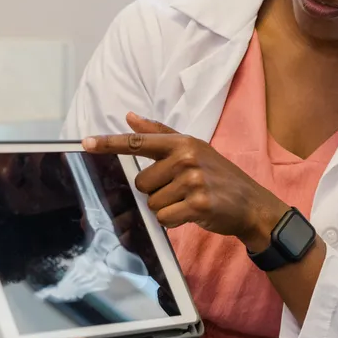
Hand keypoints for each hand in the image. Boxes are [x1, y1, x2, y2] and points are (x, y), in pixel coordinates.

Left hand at [83, 113, 289, 251]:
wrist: (251, 204)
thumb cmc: (219, 176)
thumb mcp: (194, 149)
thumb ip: (160, 134)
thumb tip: (130, 117)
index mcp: (184, 143)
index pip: (139, 142)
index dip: (110, 143)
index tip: (86, 142)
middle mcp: (187, 158)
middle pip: (142, 182)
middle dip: (157, 191)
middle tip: (181, 190)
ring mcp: (193, 181)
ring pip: (152, 203)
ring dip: (167, 207)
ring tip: (189, 201)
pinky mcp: (198, 204)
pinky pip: (165, 217)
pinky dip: (175, 220)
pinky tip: (193, 213)